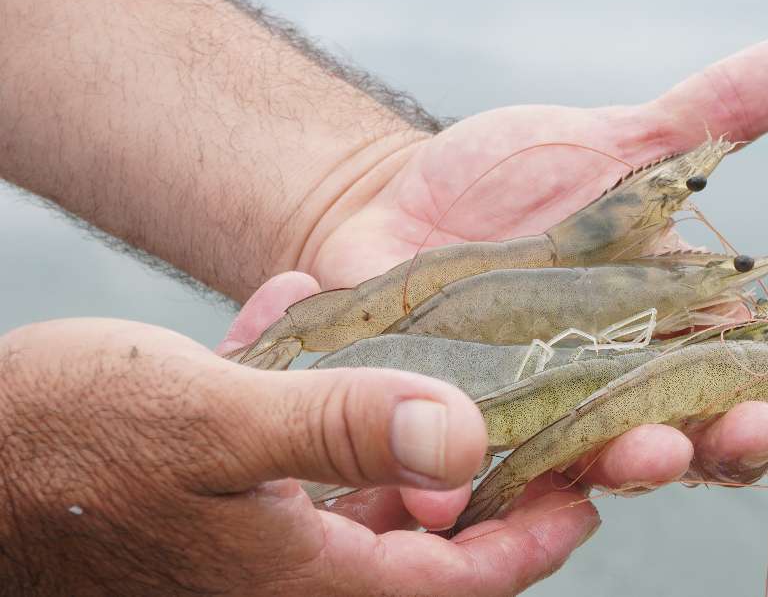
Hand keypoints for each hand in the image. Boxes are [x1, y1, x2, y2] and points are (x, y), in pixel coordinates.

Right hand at [0, 307, 595, 594]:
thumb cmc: (65, 447)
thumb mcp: (215, 424)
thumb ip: (341, 426)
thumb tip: (467, 435)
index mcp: (306, 582)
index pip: (456, 584)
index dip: (529, 541)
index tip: (583, 492)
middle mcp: (290, 575)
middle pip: (423, 539)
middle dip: (477, 474)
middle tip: (527, 408)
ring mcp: (254, 541)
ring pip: (360, 489)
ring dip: (387, 414)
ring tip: (415, 343)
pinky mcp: (221, 505)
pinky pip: (294, 456)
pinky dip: (313, 394)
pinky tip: (299, 316)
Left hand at [292, 39, 767, 493]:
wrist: (398, 196)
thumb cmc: (518, 181)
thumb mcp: (612, 147)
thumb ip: (702, 119)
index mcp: (675, 330)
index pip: (763, 381)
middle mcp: (620, 387)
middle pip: (699, 437)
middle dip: (736, 442)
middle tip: (759, 427)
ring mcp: (546, 412)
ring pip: (606, 462)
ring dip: (640, 465)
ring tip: (655, 452)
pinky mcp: (466, 420)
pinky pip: (484, 464)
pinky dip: (490, 481)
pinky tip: (486, 487)